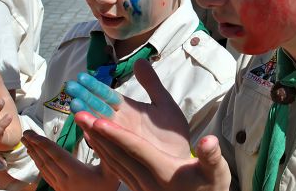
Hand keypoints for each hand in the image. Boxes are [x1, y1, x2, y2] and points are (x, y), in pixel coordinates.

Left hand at [21, 130, 119, 190]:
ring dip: (34, 153)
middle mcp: (65, 180)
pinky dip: (38, 164)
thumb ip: (104, 149)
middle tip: (26, 133)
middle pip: (46, 160)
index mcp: (77, 173)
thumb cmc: (108, 187)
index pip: (56, 155)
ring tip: (27, 142)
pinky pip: (45, 175)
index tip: (33, 134)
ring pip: (44, 168)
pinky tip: (36, 157)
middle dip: (35, 146)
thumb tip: (93, 130)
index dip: (44, 144)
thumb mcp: (112, 169)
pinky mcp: (59, 189)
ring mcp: (60, 186)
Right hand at [66, 59, 189, 158]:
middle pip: (98, 108)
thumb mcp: (163, 102)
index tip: (82, 76)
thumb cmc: (172, 131)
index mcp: (128, 109)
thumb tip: (139, 60)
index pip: (108, 96)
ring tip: (74, 106)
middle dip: (84, 98)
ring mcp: (120, 136)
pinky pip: (108, 144)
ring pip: (100, 125)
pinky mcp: (125, 150)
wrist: (180, 155)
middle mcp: (120, 123)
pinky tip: (88, 130)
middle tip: (70, 86)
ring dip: (87, 116)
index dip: (95, 87)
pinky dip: (98, 138)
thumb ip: (151, 83)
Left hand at [76, 113, 230, 190]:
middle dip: (97, 133)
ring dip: (96, 141)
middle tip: (79, 113)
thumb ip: (211, 156)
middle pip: (117, 154)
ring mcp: (141, 186)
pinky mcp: (139, 188)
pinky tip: (96, 143)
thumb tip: (209, 141)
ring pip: (113, 161)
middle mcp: (148, 181)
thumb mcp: (216, 171)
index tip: (99, 121)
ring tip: (83, 123)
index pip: (135, 150)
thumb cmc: (211, 187)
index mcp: (164, 172)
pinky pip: (116, 168)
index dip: (117, 135)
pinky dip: (103, 153)